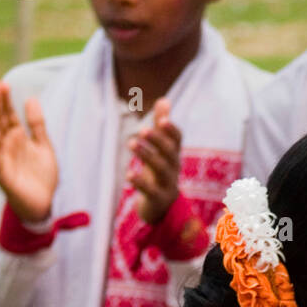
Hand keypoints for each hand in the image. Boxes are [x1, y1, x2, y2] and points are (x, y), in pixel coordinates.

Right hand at [0, 80, 56, 223]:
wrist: (45, 205)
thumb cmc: (42, 177)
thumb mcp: (44, 147)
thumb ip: (37, 125)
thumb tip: (31, 98)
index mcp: (16, 137)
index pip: (7, 114)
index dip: (5, 99)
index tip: (3, 83)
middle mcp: (6, 145)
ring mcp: (2, 157)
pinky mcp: (1, 172)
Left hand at [128, 98, 182, 223]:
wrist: (163, 207)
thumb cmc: (160, 172)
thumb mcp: (162, 150)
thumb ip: (162, 127)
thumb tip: (164, 100)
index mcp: (173, 155)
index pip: (177, 140)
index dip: (172, 131)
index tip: (163, 120)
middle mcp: (173, 168)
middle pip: (170, 153)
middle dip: (158, 141)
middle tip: (142, 129)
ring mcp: (167, 184)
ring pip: (161, 169)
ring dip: (147, 155)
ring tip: (131, 143)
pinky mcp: (158, 198)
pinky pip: (151, 190)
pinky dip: (140, 182)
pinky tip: (129, 174)